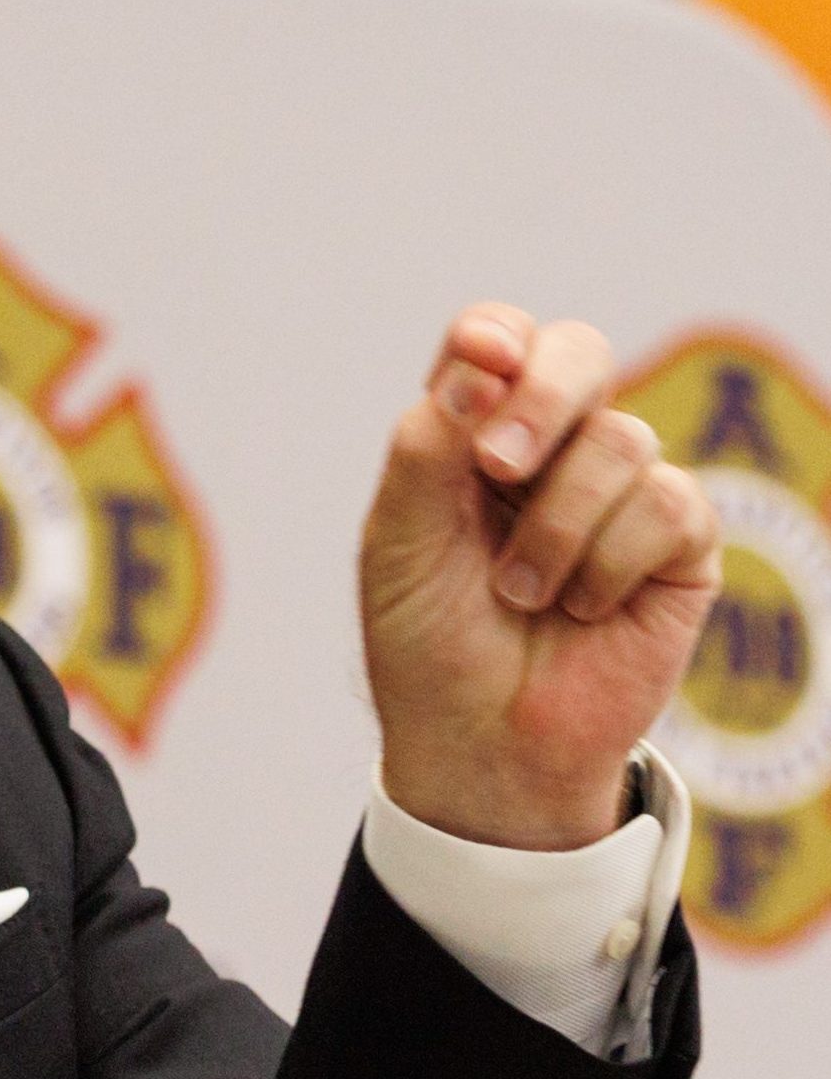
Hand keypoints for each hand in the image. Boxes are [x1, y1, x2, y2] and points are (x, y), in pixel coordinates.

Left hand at [361, 305, 721, 849]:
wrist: (479, 742)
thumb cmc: (428, 640)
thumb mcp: (397, 542)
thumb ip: (425, 448)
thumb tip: (478, 363)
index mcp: (471, 435)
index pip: (496, 340)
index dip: (495, 336)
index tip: (480, 359)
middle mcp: (551, 449)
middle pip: (579, 353)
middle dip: (542, 398)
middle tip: (497, 467)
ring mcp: (619, 491)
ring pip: (620, 440)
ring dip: (555, 525)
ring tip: (519, 592)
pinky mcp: (680, 544)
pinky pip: (668, 504)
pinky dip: (609, 560)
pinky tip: (582, 606)